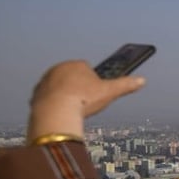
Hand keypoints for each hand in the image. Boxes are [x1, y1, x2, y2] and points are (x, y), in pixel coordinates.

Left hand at [26, 60, 145, 141]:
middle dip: (78, 88)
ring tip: (72, 110)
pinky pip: (48, 98)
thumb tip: (142, 80)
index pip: (87, 70)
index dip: (93, 83)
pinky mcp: (36, 92)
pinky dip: (54, 104)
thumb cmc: (83, 99)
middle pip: (72, 78)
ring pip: (59, 88)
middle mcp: (58, 69)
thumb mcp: (109, 92)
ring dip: (65, 96)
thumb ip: (125, 85)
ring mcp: (45, 80)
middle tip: (84, 104)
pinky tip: (60, 113)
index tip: (94, 94)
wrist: (55, 112)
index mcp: (76, 65)